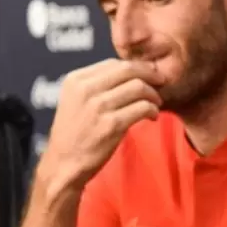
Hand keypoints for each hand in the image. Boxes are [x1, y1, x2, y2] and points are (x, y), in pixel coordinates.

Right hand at [41, 59, 163, 190]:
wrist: (64, 164)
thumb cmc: (75, 133)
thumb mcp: (76, 100)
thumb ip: (97, 85)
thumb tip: (131, 71)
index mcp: (75, 80)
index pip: (114, 63)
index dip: (138, 66)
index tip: (150, 74)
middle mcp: (85, 90)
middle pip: (128, 70)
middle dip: (151, 74)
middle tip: (162, 82)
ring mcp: (97, 107)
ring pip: (139, 87)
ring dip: (154, 95)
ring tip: (156, 104)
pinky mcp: (111, 125)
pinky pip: (143, 107)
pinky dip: (153, 110)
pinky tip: (152, 116)